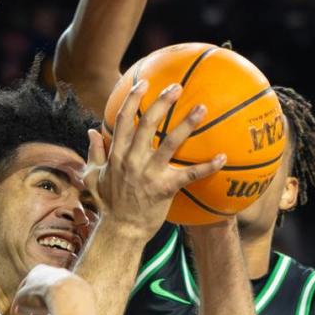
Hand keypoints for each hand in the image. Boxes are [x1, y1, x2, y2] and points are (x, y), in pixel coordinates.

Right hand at [12, 264, 93, 314]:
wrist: (68, 295)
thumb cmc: (41, 295)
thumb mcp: (23, 300)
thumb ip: (19, 304)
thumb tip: (17, 311)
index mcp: (38, 270)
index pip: (27, 288)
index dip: (22, 303)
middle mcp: (55, 272)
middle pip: (43, 295)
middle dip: (36, 313)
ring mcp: (70, 281)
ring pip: (56, 301)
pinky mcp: (82, 292)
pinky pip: (69, 305)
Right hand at [84, 79, 225, 238]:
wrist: (120, 230)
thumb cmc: (108, 204)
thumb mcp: (93, 176)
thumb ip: (94, 152)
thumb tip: (91, 131)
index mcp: (117, 154)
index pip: (124, 119)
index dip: (133, 99)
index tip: (144, 83)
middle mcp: (132, 160)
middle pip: (148, 123)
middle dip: (162, 102)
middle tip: (177, 87)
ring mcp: (149, 174)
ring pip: (170, 143)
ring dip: (186, 124)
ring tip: (201, 108)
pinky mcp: (165, 188)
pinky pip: (189, 174)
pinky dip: (207, 166)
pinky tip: (222, 157)